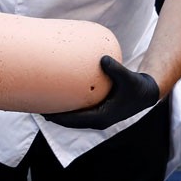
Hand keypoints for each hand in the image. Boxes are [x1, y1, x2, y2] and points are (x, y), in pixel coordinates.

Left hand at [42, 57, 160, 130]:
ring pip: (72, 119)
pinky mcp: (96, 112)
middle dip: (53, 116)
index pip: (75, 120)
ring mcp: (96, 118)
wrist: (144, 93)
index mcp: (103, 118)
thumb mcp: (128, 77)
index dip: (59, 117)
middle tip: (35, 107)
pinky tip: (56, 99)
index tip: (45, 113)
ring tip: (40, 103)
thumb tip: (102, 59)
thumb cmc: (136, 86)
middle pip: (69, 122)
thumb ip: (116, 69)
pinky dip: (66, 108)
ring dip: (58, 113)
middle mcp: (97, 121)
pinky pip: (77, 112)